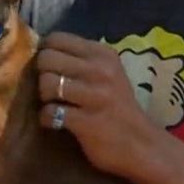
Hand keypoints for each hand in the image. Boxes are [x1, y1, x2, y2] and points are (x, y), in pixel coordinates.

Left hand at [35, 32, 153, 177]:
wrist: (141, 145)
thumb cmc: (117, 106)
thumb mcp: (108, 72)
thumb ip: (80, 59)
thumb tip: (42, 50)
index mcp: (102, 54)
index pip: (57, 39)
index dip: (46, 52)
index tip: (50, 67)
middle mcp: (100, 70)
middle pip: (47, 59)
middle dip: (42, 74)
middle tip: (51, 88)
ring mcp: (95, 96)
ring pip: (46, 83)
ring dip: (44, 97)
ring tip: (55, 104)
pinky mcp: (87, 121)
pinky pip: (50, 112)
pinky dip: (47, 118)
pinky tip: (56, 121)